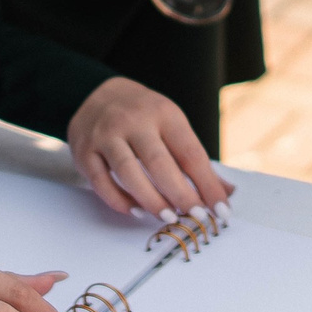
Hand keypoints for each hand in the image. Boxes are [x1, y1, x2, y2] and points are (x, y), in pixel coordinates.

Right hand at [68, 78, 231, 219]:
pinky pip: (102, 182)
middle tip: (195, 217)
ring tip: (169, 217)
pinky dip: (120, 201)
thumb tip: (226, 194)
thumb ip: (195, 161)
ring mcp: (106, 135)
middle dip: (181, 195)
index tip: (221, 210)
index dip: (207, 185)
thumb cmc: (143, 116)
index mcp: (164, 113)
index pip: (190, 153)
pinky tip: (137, 211)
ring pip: (129, 173)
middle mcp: (133, 121)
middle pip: (160, 164)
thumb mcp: (172, 125)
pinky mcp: (84, 150)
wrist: (96, 93)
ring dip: (151, 200)